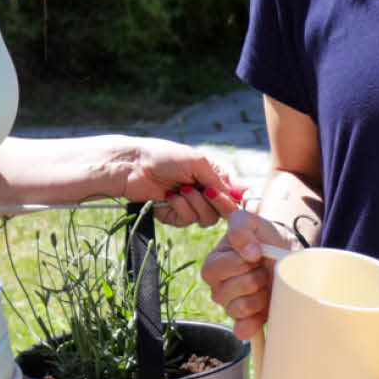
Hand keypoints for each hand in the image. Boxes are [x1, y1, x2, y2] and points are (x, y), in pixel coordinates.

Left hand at [106, 139, 241, 226]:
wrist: (133, 166)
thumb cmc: (165, 157)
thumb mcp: (197, 162)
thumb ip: (219, 181)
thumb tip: (240, 197)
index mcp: (213, 176)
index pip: (236, 194)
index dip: (241, 201)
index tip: (245, 204)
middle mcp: (204, 192)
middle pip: (224, 211)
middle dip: (215, 202)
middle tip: (204, 190)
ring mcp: (190, 205)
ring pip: (206, 219)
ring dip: (194, 203)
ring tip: (180, 189)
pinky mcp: (174, 215)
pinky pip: (187, 221)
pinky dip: (179, 208)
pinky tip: (169, 196)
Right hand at [200, 209, 298, 338]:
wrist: (285, 253)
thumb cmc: (263, 237)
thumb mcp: (250, 221)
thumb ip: (240, 229)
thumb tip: (249, 254)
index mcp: (213, 264)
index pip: (217, 269)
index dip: (240, 262)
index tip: (255, 255)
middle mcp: (218, 288)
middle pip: (230, 291)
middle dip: (254, 278)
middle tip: (262, 270)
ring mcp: (231, 306)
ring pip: (239, 309)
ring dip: (259, 296)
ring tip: (266, 284)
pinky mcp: (247, 321)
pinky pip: (242, 330)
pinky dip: (254, 323)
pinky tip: (263, 311)